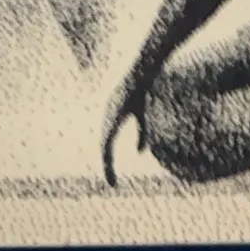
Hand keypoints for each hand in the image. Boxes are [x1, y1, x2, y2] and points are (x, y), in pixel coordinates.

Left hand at [102, 61, 156, 186]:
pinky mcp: (115, 109)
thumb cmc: (145, 89)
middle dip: (107, 165)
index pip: (107, 143)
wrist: (146, 68)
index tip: (113, 176)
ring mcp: (110, 111)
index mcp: (112, 118)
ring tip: (111, 175)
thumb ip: (141, 134)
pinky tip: (112, 157)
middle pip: (104, 145)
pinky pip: (110, 132)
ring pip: (104, 142)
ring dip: (107, 160)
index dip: (109, 160)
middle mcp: (107, 115)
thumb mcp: (144, 116)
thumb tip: (139, 153)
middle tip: (111, 182)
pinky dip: (110, 148)